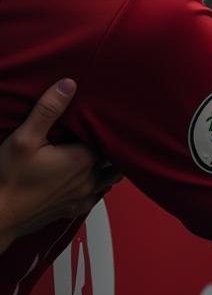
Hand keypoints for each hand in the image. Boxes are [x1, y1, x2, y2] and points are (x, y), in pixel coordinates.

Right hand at [0, 78, 118, 250]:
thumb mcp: (24, 139)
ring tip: (106, 152)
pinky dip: (98, 186)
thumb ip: (47, 110)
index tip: (113, 117)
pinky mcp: (70, 211)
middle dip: (117, 147)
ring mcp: (81, 198)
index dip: (112, 128)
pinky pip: (95, 197)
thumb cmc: (7, 180)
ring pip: (109, 179)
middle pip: (115, 160)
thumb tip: (69, 84)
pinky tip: (91, 178)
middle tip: (113, 133)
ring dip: (110, 167)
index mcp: (82, 159)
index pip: (110, 139)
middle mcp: (88, 180)